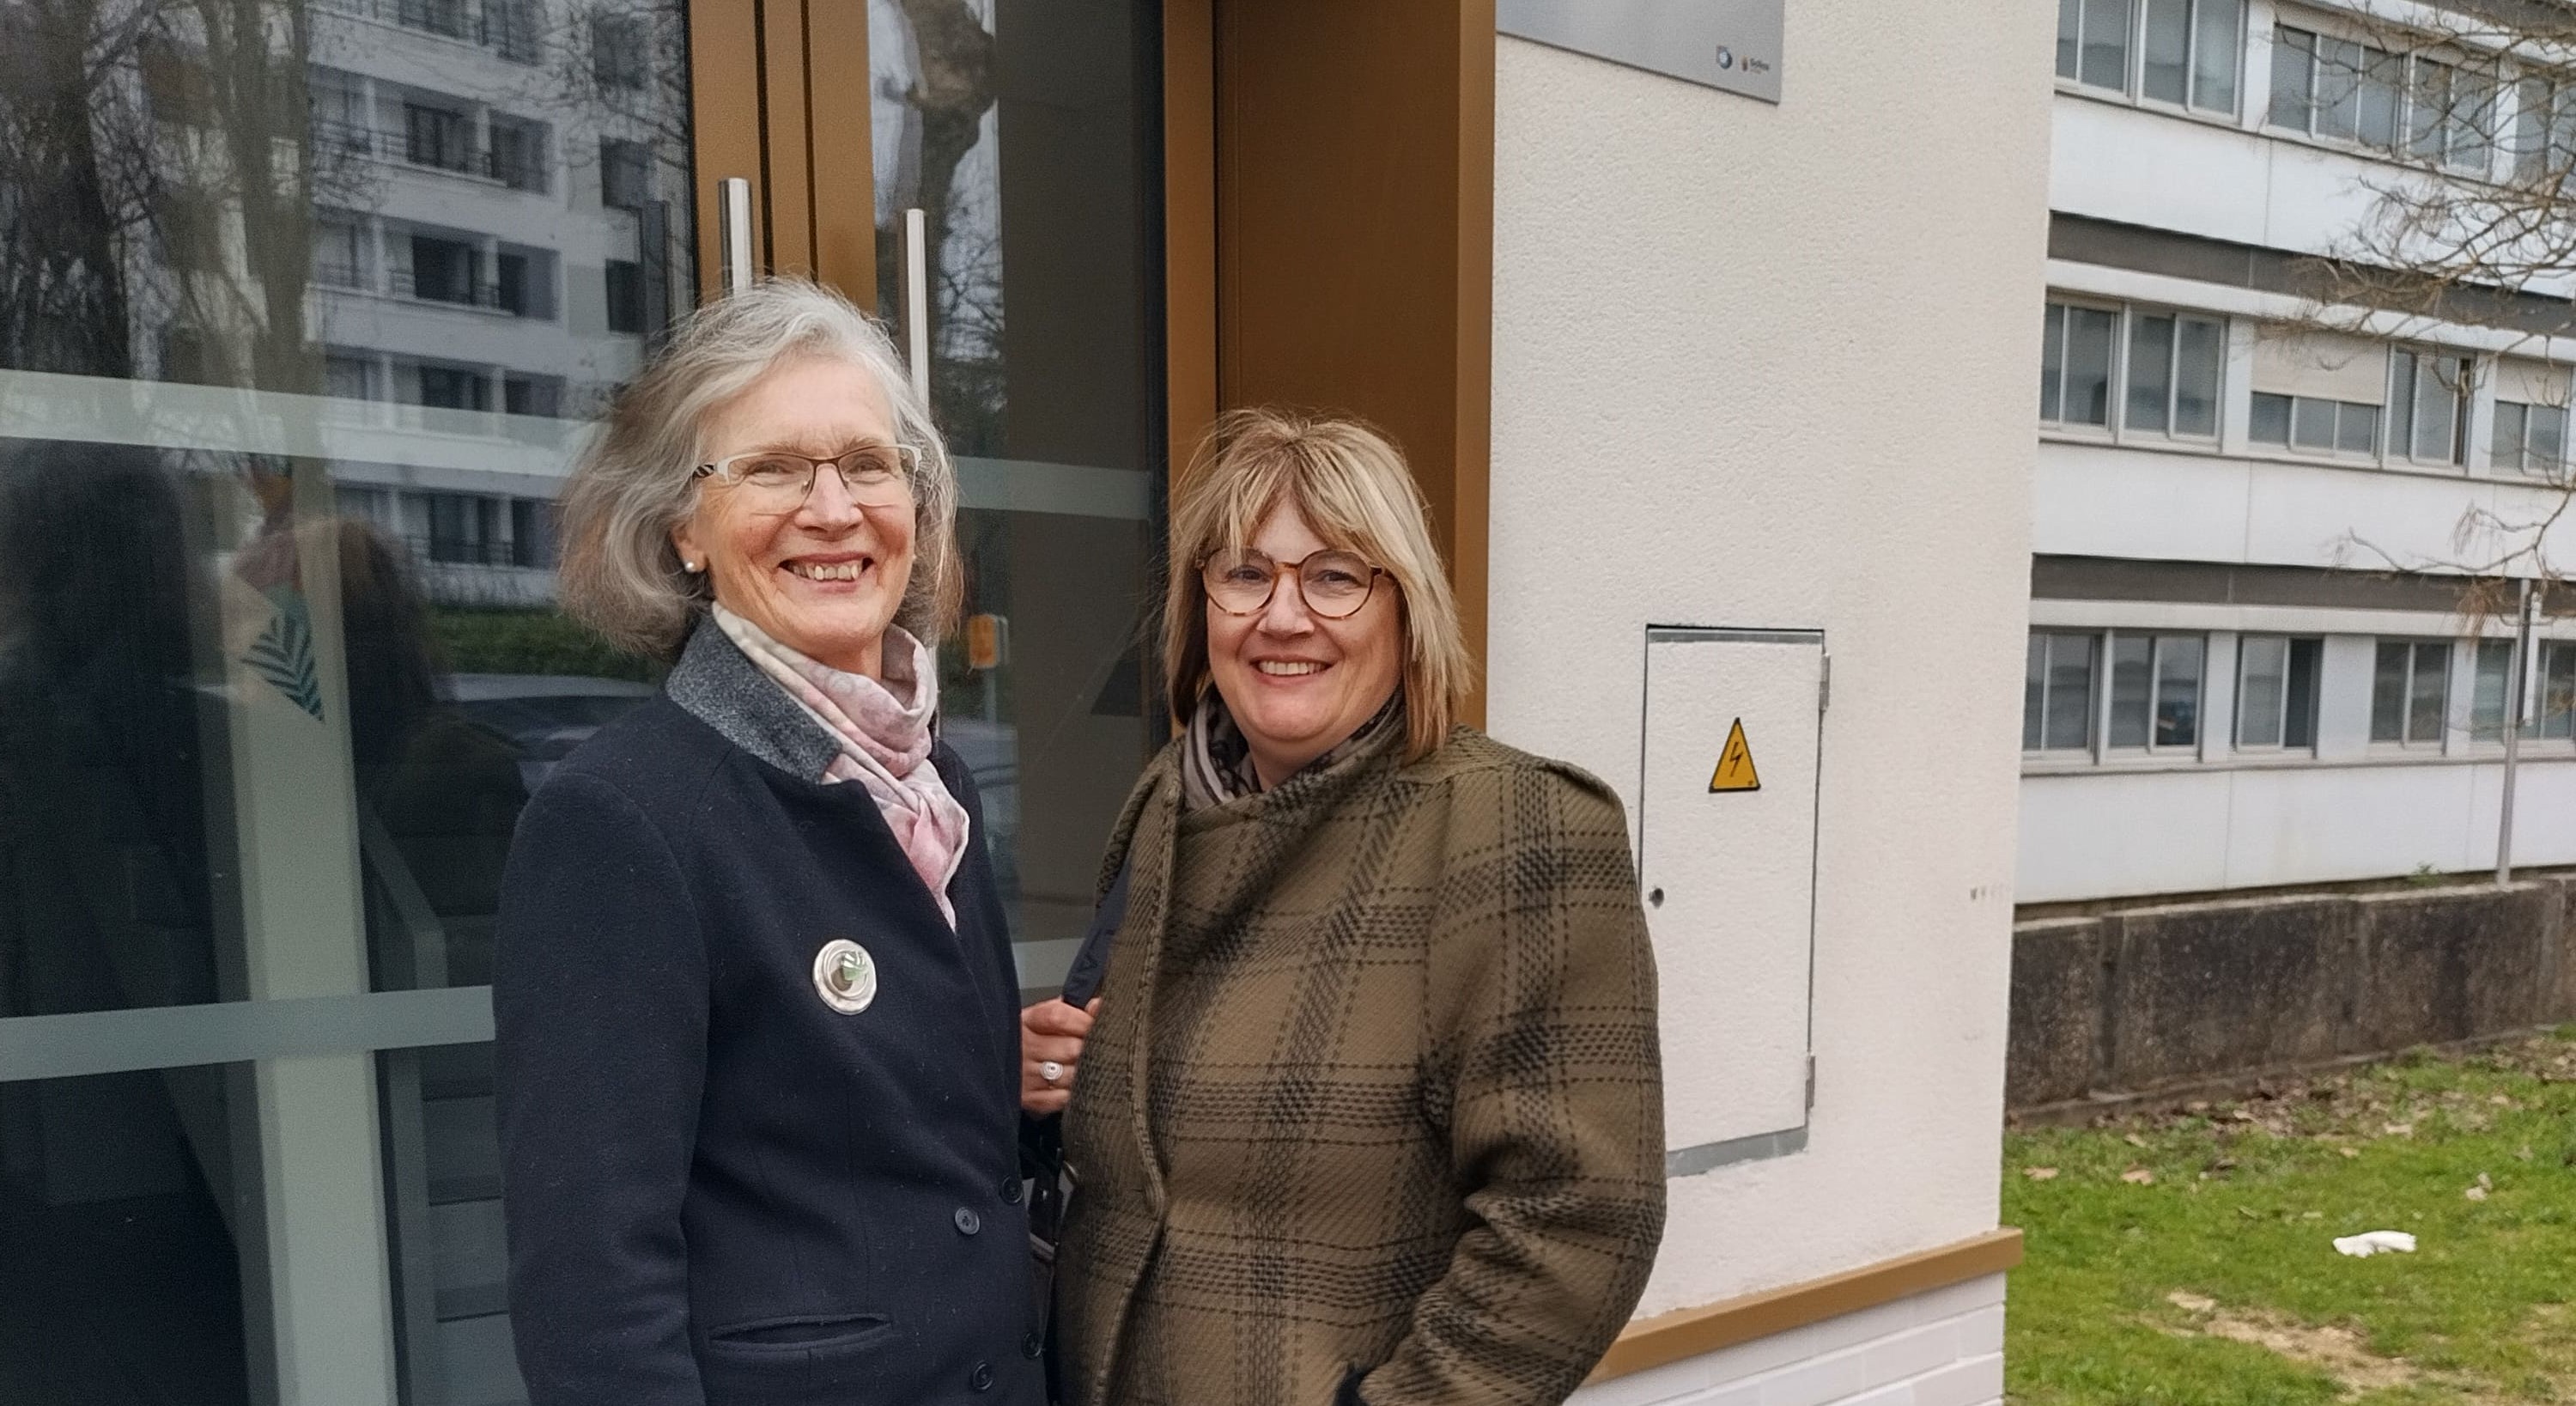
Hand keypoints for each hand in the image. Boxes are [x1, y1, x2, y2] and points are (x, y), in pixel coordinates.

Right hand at [1021, 997, 1099, 1115]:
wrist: (998, 1064)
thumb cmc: (1031, 1038)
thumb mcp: (1044, 1017)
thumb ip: (1072, 1009)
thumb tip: (1098, 1005)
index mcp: (1027, 1021)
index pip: (1058, 1017)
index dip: (1083, 1021)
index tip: (1097, 1024)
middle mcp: (1024, 1048)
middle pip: (1070, 1049)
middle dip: (1089, 1049)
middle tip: (1100, 1049)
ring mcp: (1025, 1076)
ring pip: (1070, 1075)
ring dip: (1085, 1072)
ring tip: (1089, 1067)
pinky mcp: (1030, 1099)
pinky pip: (1063, 1098)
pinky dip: (1074, 1092)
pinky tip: (1076, 1085)